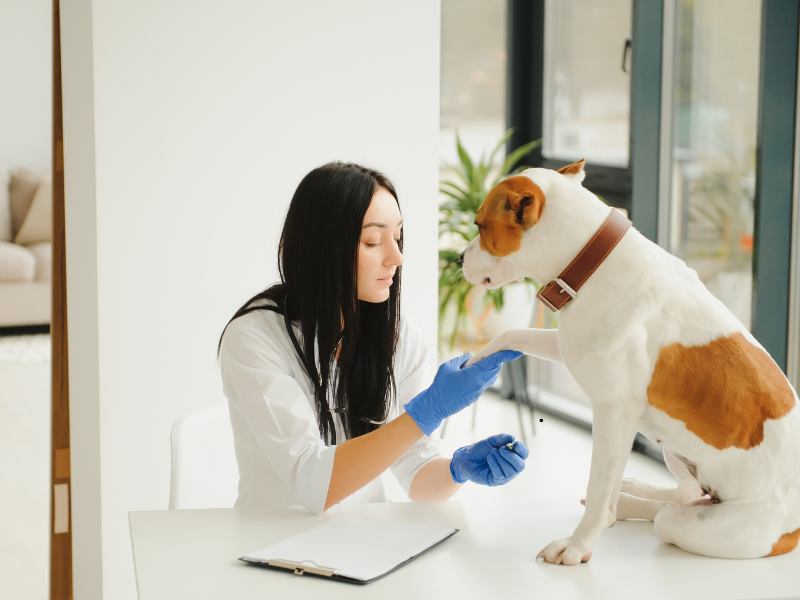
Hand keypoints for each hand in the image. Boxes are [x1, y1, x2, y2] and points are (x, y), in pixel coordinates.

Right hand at [404, 350, 521, 435]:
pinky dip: (483, 376)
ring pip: (491, 377)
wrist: (436, 405)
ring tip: (483, 362)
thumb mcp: (448, 366)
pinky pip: (484, 384)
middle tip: (497, 352)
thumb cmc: (440, 385)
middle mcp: (479, 384)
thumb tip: (471, 357)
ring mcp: (478, 391)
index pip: (494, 362)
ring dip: (490, 369)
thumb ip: (461, 359)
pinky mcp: (475, 396)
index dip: (505, 355)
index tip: (515, 351)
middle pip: (495, 370)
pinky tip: (474, 372)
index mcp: (474, 375)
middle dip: (497, 361)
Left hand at [450, 433, 528, 485]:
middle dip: (512, 457)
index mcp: (512, 456)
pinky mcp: (494, 481)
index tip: (515, 443)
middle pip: (521, 466)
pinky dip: (495, 465)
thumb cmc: (481, 450)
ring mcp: (504, 476)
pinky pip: (500, 476)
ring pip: (511, 472)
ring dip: (502, 460)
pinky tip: (489, 458)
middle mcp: (510, 467)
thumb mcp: (491, 441)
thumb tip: (512, 438)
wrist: (466, 457)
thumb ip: (501, 439)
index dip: (522, 450)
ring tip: (492, 452)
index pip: (524, 455)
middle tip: (501, 449)